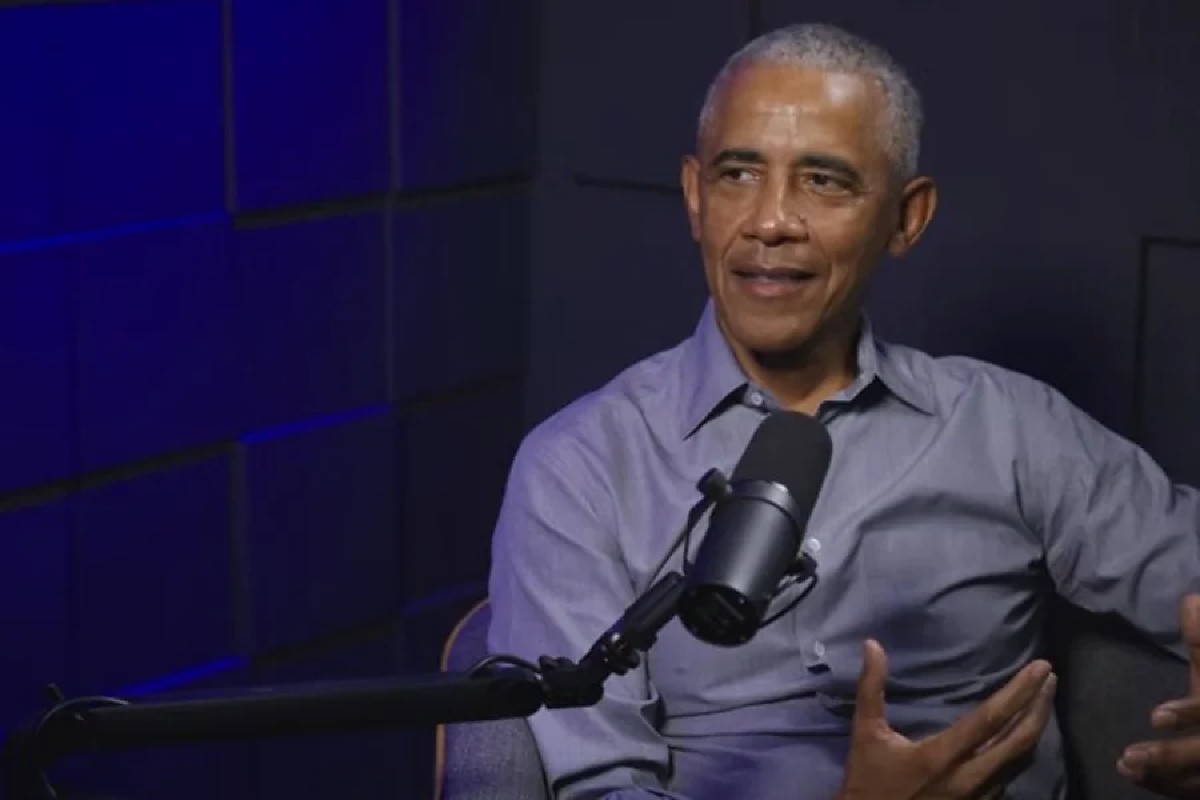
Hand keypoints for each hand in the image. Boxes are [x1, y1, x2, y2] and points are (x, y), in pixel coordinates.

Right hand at [837, 639, 1056, 799]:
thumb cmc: (869, 781)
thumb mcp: (866, 733)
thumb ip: (871, 689)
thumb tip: (872, 645)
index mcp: (942, 756)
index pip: (991, 719)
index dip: (1019, 691)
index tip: (1040, 667)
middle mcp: (969, 777)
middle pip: (1018, 740)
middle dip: (1039, 706)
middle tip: (1050, 677)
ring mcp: (979, 796)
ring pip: (1020, 760)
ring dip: (1035, 727)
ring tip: (1043, 699)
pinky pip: (1010, 774)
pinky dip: (1022, 750)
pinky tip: (1023, 734)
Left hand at [1118, 593, 1199, 796]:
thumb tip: (1191, 599)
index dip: (1190, 714)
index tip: (1155, 716)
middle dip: (1172, 758)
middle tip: (1128, 757)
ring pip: (1198, 779)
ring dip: (1163, 774)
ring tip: (1123, 764)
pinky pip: (1190, 789)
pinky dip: (1164, 783)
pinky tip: (1133, 774)